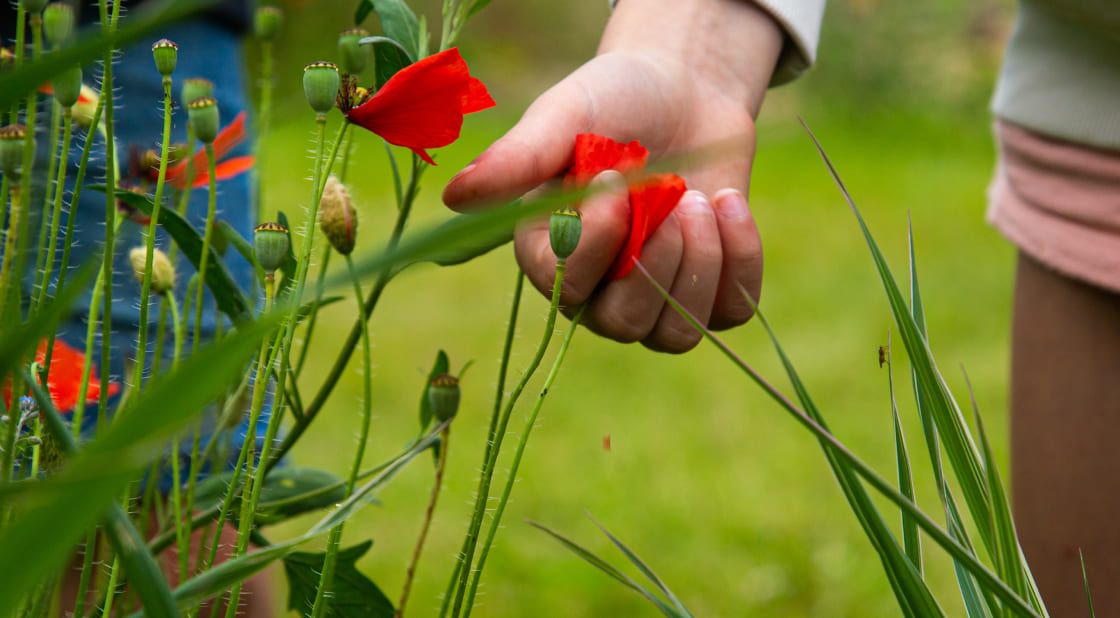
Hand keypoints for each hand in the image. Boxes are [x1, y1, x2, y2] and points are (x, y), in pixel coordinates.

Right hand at [443, 0, 782, 351]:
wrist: (684, 89)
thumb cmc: (614, 100)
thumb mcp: (565, 115)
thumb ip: (518, 157)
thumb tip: (455, 196)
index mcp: (549, 253)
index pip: (565, 286)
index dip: (597, 244)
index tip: (617, 179)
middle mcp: (596, 289)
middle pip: (624, 324)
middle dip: (657, 264)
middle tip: (678, 194)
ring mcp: (654, 297)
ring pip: (676, 333)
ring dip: (701, 265)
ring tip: (702, 197)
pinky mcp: (709, 290)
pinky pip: (729, 312)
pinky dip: (740, 261)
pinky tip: (728, 202)